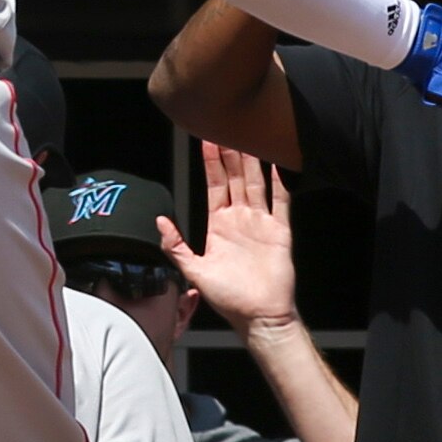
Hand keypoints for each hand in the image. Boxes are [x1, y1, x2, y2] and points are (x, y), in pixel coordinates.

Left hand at [161, 142, 298, 329]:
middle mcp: (240, 219)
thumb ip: (175, 245)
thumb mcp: (193, 271)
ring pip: (256, 183)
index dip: (210, 163)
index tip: (206, 139)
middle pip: (235, 178)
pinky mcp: (280, 231)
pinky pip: (281, 201)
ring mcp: (261, 223)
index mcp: (219, 225)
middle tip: (227, 125)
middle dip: (231, 153)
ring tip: (250, 135)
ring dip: (252, 161)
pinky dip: (280, 182)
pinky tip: (279, 164)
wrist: (258, 316)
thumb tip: (159, 221)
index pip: (214, 185)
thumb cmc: (228, 298)